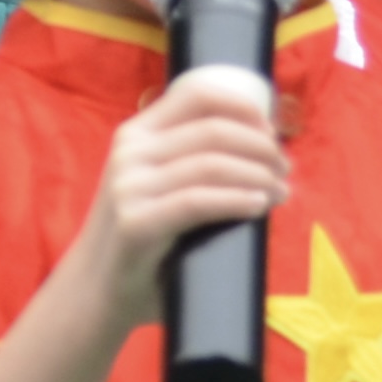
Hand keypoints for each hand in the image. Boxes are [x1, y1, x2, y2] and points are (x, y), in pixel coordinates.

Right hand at [77, 66, 290, 295]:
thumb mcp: (158, 185)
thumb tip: (265, 150)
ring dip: (258, 175)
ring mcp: (129, 187)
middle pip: (213, 130)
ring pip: (211, 164)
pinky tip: (259, 205)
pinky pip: (198, 201)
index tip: (271, 130)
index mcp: (136, 134)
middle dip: (261, 146)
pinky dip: (237, 200)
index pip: (195, 94)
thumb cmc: (143, 238)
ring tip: (280, 191)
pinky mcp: (136, 222)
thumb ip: (192, 162)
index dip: (243, 106)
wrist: (96, 288)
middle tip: (284, 169)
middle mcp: (129, 152)